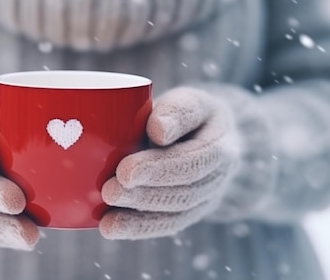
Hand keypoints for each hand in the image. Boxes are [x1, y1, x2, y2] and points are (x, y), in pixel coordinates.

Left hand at [100, 87, 242, 238]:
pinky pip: (167, 224)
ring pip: (176, 213)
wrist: (209, 138)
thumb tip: (159, 130)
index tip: (125, 171)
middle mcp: (219, 175)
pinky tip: (110, 228)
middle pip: (184, 190)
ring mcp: (207, 198)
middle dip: (145, 194)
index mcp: (221, 142)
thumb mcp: (189, 100)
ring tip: (108, 219)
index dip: (160, 168)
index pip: (193, 159)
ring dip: (139, 217)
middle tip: (110, 191)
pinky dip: (138, 228)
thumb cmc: (189, 115)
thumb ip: (178, 110)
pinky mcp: (189, 212)